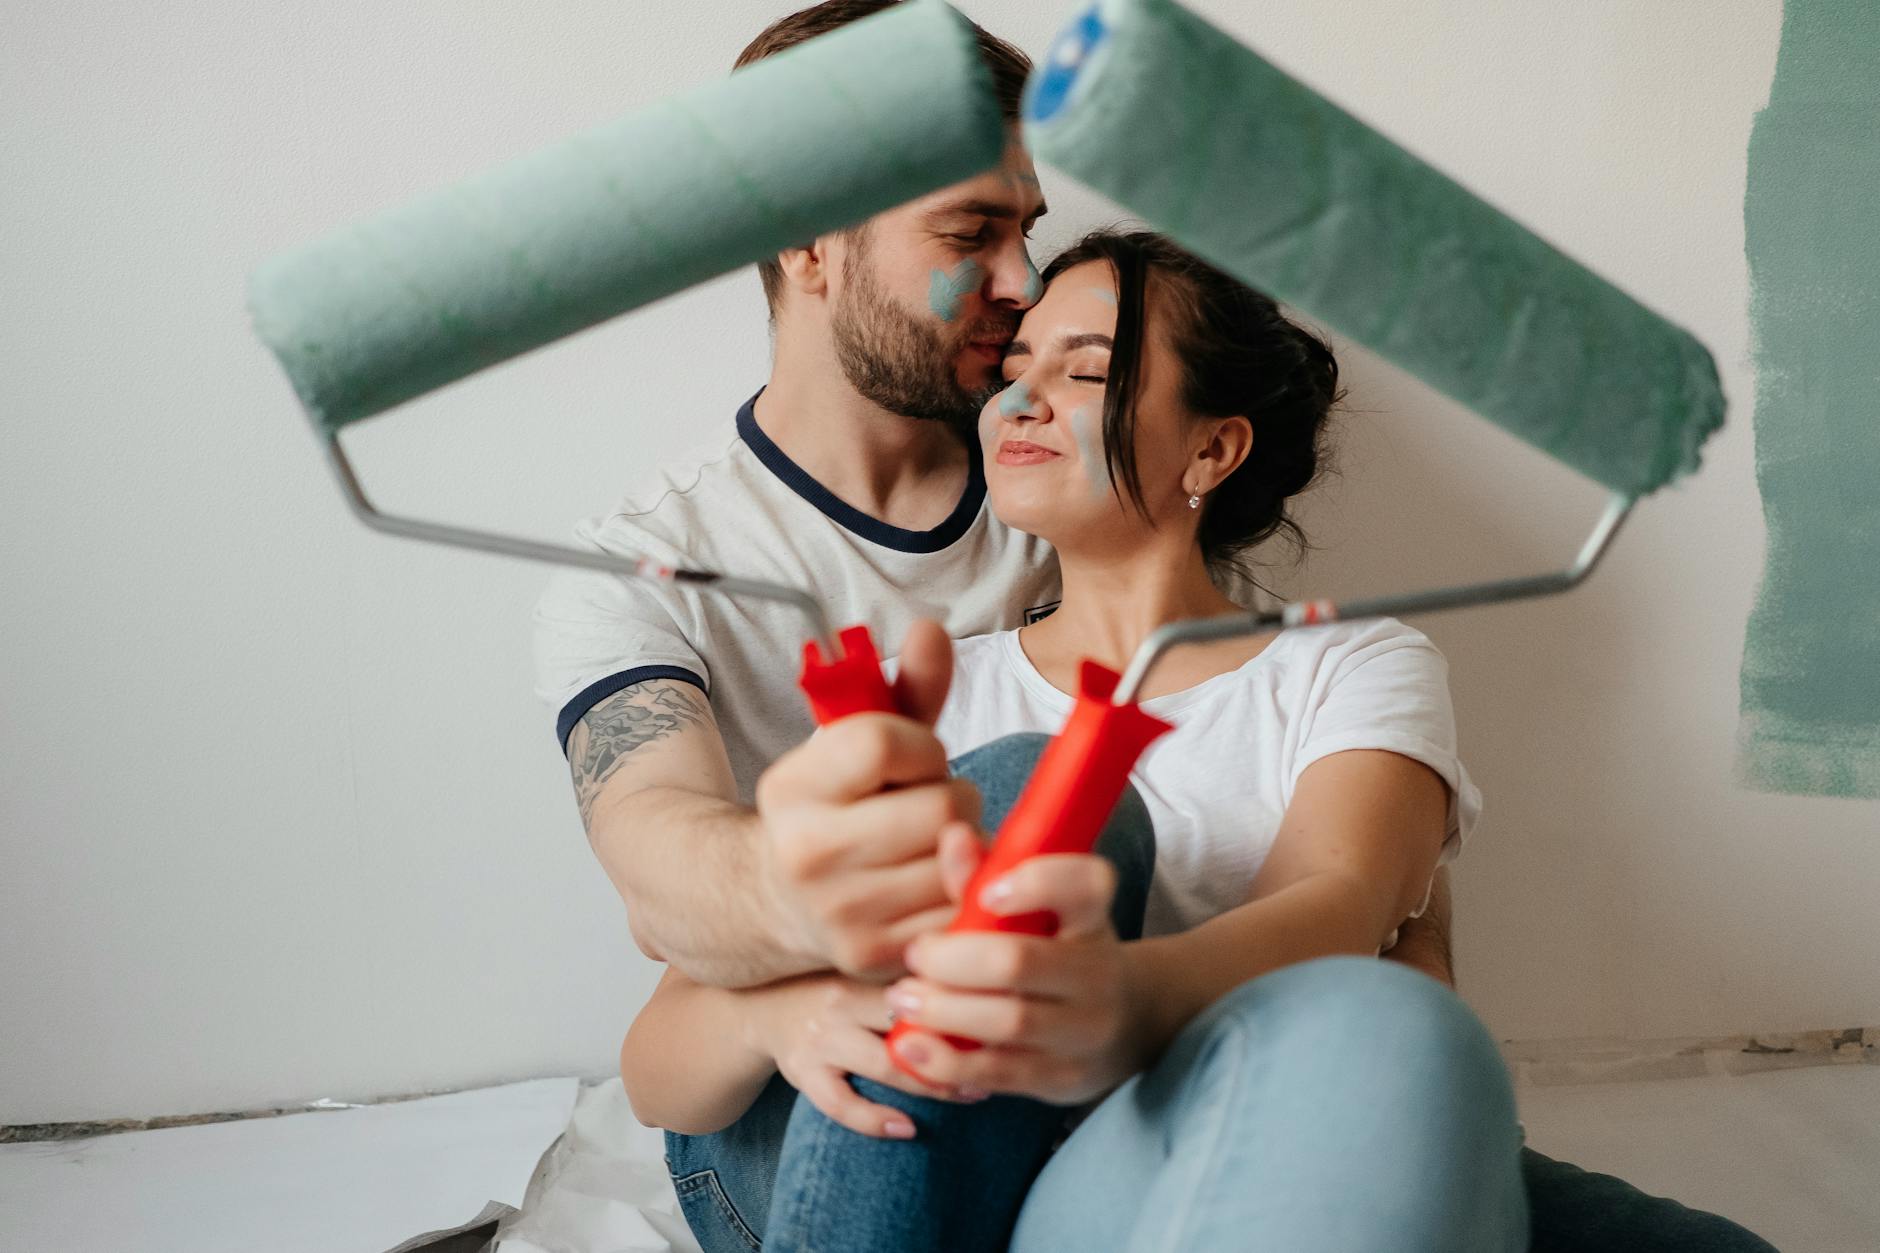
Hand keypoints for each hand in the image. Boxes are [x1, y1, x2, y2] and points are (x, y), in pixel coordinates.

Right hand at [751, 970, 986, 1138]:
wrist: (758, 1003)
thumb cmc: (827, 978)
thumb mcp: (861, 958)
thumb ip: (909, 955)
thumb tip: (977, 944)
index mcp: (859, 966)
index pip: (920, 978)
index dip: (964, 992)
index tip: (1007, 1003)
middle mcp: (838, 1001)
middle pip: (907, 1022)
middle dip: (956, 1042)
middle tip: (1000, 1054)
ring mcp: (819, 1040)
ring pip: (883, 1065)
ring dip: (932, 1082)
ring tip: (971, 1090)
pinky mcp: (802, 1074)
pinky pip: (839, 1104)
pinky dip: (874, 1120)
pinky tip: (908, 1128)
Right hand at [755, 621, 981, 979]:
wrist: (771, 899)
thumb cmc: (832, 809)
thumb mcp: (854, 744)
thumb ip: (905, 688)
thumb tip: (933, 628)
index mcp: (794, 788)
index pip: (886, 742)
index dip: (922, 745)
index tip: (917, 759)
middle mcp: (809, 852)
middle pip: (942, 805)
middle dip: (953, 796)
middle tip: (930, 806)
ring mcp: (843, 910)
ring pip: (960, 858)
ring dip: (965, 844)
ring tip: (931, 844)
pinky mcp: (876, 954)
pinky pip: (962, 910)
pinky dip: (964, 890)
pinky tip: (939, 881)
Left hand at [883, 841, 1151, 1105]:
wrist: (1122, 1023)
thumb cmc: (1055, 949)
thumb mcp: (1034, 911)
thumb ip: (984, 875)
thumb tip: (951, 836)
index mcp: (1092, 916)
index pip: (1087, 885)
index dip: (1037, 882)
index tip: (987, 891)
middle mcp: (1097, 972)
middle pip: (1022, 961)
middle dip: (954, 959)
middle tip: (914, 955)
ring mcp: (1085, 1030)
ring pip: (1009, 1022)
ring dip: (944, 1011)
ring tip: (902, 999)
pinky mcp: (1062, 1078)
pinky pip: (999, 1073)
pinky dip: (947, 1063)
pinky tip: (910, 1048)